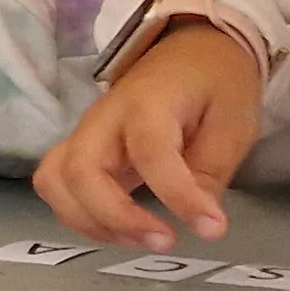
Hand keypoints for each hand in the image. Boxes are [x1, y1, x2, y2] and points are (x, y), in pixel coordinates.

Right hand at [32, 20, 259, 250]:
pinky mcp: (79, 149)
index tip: (212, 228)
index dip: (177, 195)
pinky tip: (117, 229)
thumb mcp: (233, 123)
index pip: (150, 151)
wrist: (190, 49)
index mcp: (149, 103)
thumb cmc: (215, 84)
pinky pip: (57, 186)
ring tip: (138, 240)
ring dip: (90, 221)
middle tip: (164, 241)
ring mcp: (85, 133)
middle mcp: (105, 118)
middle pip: (81, 170)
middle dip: (116, 217)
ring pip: (56, 181)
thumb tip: (198, 220)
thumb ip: (210, 171)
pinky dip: (79, 216)